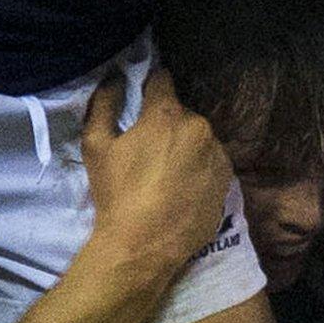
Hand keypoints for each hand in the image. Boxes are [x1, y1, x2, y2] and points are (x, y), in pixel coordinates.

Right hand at [81, 71, 232, 269]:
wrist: (143, 246)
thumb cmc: (116, 193)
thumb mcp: (96, 145)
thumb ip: (104, 102)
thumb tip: (115, 77)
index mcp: (167, 114)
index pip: (162, 80)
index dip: (149, 86)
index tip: (142, 98)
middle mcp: (199, 128)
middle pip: (181, 114)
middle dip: (166, 123)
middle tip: (149, 148)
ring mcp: (218, 155)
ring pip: (199, 139)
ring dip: (186, 146)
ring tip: (167, 174)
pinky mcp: (227, 181)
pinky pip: (212, 163)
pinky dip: (200, 168)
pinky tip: (183, 188)